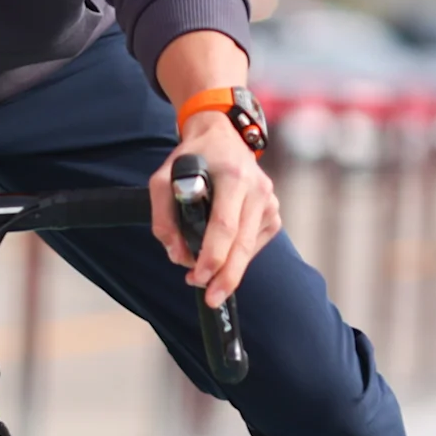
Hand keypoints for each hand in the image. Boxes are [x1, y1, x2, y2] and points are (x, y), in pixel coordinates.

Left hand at [151, 116, 281, 297]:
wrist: (222, 136)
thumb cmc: (191, 158)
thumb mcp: (163, 178)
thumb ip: (162, 217)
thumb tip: (177, 254)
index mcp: (232, 176)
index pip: (225, 225)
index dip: (213, 256)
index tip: (199, 277)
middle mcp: (257, 188)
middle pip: (243, 244)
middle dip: (227, 277)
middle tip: (211, 299)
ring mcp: (269, 200)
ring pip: (250, 247)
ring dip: (229, 268)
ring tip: (204, 273)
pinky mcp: (273, 212)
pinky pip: (255, 244)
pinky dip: (237, 254)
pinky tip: (223, 248)